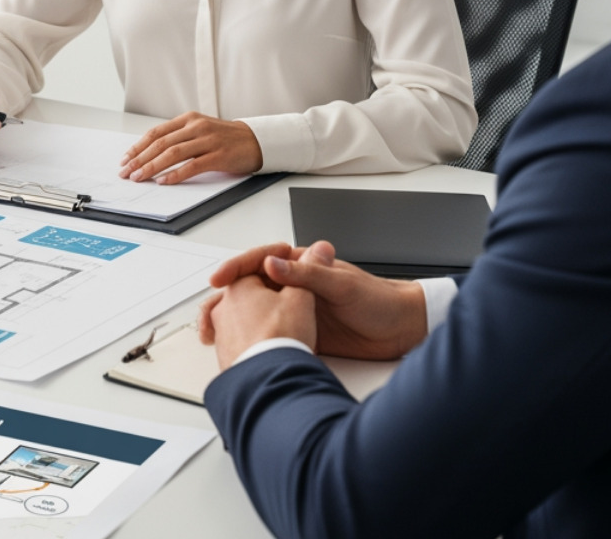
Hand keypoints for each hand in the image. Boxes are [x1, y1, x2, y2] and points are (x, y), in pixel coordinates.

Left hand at [119, 112, 261, 184]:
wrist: (256, 140)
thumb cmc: (225, 138)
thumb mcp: (199, 130)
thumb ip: (178, 136)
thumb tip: (149, 152)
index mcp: (188, 119)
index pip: (156, 133)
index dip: (138, 147)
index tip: (125, 159)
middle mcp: (196, 127)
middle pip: (161, 143)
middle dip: (140, 159)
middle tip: (127, 172)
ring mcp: (208, 140)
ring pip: (173, 153)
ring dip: (152, 167)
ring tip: (139, 177)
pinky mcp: (218, 156)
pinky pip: (192, 166)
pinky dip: (175, 174)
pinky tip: (164, 181)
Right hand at [198, 240, 426, 360]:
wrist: (402, 330)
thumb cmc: (379, 300)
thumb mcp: (341, 285)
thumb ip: (306, 274)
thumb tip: (271, 263)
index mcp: (301, 266)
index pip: (258, 261)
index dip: (236, 268)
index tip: (219, 279)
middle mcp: (294, 287)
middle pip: (249, 287)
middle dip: (224, 298)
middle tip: (208, 314)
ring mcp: (295, 310)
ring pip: (254, 311)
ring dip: (232, 321)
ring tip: (214, 334)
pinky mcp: (301, 333)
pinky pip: (270, 334)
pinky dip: (252, 341)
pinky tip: (240, 350)